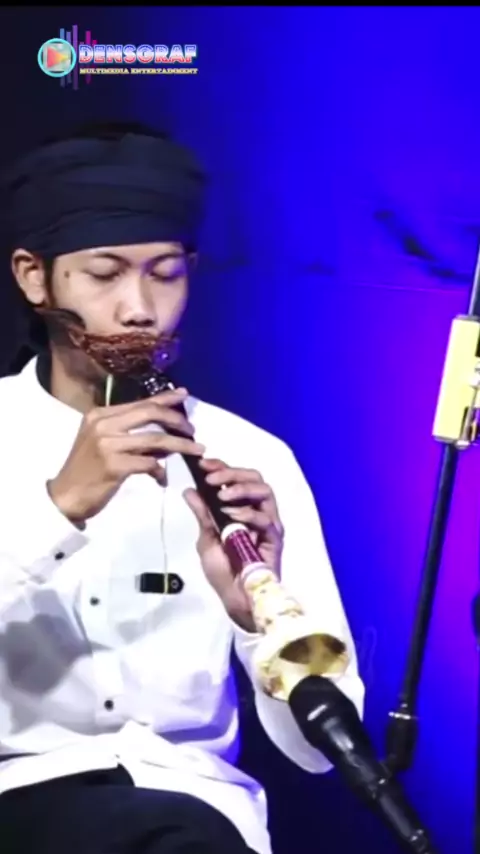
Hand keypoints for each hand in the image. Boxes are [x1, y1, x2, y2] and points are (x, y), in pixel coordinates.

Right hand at [48, 389, 204, 524]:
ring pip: (155, 439)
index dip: (166, 399)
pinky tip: (162, 478)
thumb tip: (165, 429)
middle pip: (150, 413)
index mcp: (100, 414)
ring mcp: (108, 444)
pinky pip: (149, 463)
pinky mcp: (114, 466)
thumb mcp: (102, 441)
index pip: (141, 402)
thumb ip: (128, 431)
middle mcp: (103, 424)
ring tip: (196, 450)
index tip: (184, 395)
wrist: (66, 496)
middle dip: (176, 420)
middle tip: (192, 430)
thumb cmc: (87, 469)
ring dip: (180, 445)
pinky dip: (160, 470)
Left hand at [184, 458, 283, 629]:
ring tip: (223, 496)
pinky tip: (232, 517)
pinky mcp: (275, 539)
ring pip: (265, 491)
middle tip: (212, 478)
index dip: (221, 467)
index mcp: (240, 508)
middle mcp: (257, 511)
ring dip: (241, 489)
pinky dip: (248, 514)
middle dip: (232, 473)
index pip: (236, 478)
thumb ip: (202, 514)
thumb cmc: (224, 571)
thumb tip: (188, 489)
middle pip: (254, 477)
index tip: (202, 465)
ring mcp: (268, 524)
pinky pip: (266, 519)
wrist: (236, 600)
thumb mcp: (206, 540)